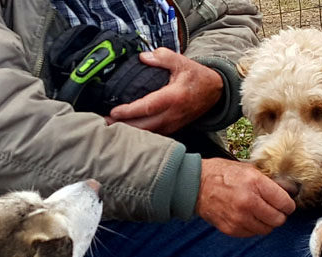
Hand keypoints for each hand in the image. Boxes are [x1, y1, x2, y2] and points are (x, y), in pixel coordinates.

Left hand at [106, 48, 223, 134]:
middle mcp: (173, 114)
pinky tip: (128, 131)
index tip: (112, 112)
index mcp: (174, 97)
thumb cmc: (198, 77)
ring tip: (112, 128)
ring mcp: (174, 123)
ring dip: (131, 132)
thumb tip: (144, 57)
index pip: (147, 107)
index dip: (128, 111)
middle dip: (124, 126)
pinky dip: (141, 134)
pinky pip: (156, 135)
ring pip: (150, 133)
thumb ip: (163, 57)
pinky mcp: (174, 128)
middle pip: (145, 126)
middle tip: (104, 124)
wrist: (216, 92)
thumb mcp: (182, 62)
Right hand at [196, 158, 296, 236]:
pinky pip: (252, 233)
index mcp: (255, 183)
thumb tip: (290, 191)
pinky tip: (248, 217)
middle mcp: (248, 202)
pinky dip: (253, 227)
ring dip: (266, 223)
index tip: (286, 204)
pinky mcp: (231, 228)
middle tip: (274, 210)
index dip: (288, 205)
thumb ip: (269, 182)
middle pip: (278, 219)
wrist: (197, 184)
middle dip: (279, 215)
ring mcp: (239, 218)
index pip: (285, 203)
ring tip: (259, 213)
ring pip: (266, 229)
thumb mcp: (249, 169)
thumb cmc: (223, 174)